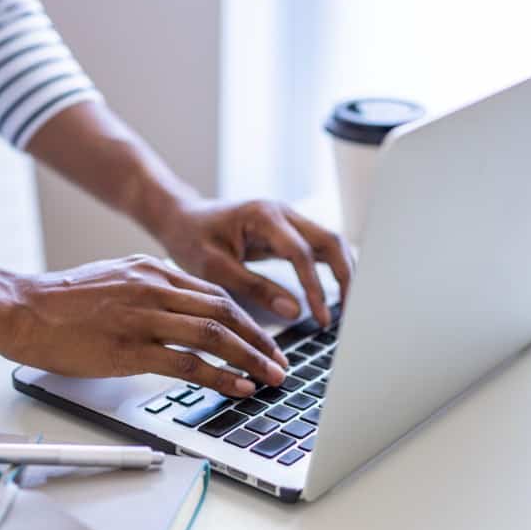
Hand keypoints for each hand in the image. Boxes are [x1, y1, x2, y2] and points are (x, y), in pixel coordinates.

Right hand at [4, 255, 288, 395]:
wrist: (21, 308)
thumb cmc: (62, 301)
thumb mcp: (115, 279)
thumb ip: (150, 291)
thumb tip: (182, 312)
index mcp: (152, 270)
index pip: (215, 293)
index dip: (247, 319)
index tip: (264, 339)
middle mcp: (153, 288)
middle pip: (224, 312)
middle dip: (259, 340)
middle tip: (280, 362)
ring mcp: (143, 317)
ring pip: (214, 335)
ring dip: (250, 359)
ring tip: (270, 378)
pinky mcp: (129, 348)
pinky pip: (187, 363)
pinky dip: (220, 376)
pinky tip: (238, 387)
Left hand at [156, 199, 353, 327]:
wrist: (181, 219)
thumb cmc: (191, 239)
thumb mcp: (215, 268)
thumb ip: (254, 288)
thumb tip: (295, 311)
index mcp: (264, 216)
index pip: (302, 252)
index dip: (315, 286)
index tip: (320, 317)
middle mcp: (282, 212)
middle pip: (330, 241)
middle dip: (345, 277)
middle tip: (349, 313)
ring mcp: (288, 220)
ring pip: (330, 243)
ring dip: (343, 273)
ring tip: (346, 308)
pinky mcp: (287, 232)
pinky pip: (317, 249)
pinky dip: (330, 271)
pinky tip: (332, 296)